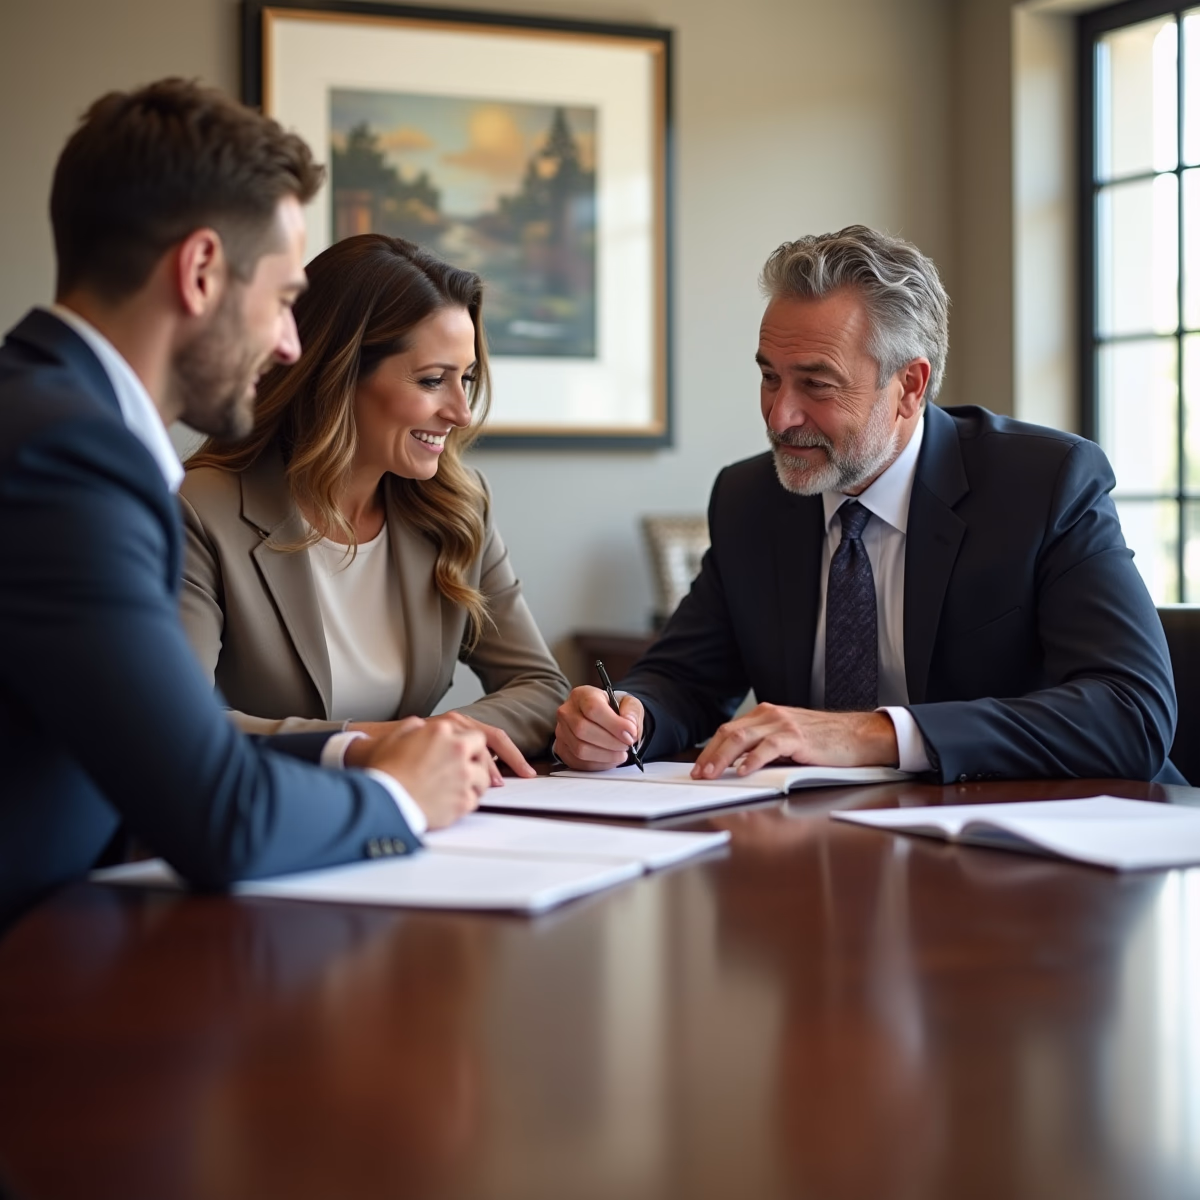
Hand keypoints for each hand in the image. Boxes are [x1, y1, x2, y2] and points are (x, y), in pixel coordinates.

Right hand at [355, 717, 490, 829]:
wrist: (382, 799)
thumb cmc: (385, 771)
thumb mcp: (395, 736)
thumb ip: (413, 727)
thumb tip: (420, 726)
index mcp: (443, 730)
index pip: (473, 735)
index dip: (472, 747)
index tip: (471, 755)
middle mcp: (457, 750)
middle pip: (483, 754)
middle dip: (479, 763)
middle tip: (471, 772)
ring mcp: (463, 775)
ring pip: (483, 779)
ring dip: (475, 783)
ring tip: (461, 788)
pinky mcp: (462, 800)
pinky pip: (475, 800)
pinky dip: (466, 802)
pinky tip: (454, 803)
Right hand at [553, 686, 643, 770]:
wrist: (602, 718)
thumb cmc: (613, 709)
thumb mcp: (628, 703)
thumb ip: (632, 712)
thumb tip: (629, 728)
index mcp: (582, 695)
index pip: (593, 708)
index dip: (614, 724)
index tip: (630, 734)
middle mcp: (567, 712)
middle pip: (583, 730)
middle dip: (610, 742)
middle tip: (626, 745)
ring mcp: (561, 732)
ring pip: (580, 749)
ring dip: (605, 755)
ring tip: (621, 753)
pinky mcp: (562, 749)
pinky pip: (578, 762)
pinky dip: (599, 764)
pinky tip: (611, 758)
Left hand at [692, 704, 898, 778]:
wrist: (856, 736)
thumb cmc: (823, 741)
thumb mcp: (787, 741)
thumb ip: (763, 748)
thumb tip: (735, 765)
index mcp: (765, 715)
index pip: (729, 730)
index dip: (711, 749)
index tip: (699, 767)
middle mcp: (770, 716)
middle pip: (730, 733)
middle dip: (710, 754)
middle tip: (698, 774)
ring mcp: (783, 724)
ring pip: (743, 738)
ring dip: (723, 758)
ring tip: (712, 774)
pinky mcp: (797, 737)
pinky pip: (769, 747)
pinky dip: (753, 759)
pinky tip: (743, 771)